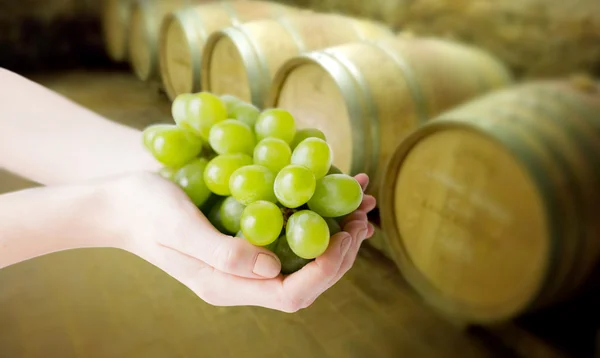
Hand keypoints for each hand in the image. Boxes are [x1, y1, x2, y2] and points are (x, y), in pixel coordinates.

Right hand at [105, 171, 375, 312]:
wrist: (120, 201)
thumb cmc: (144, 209)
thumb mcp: (178, 227)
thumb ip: (221, 253)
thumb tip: (272, 268)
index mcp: (226, 285)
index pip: (291, 294)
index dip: (326, 269)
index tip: (345, 233)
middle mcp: (241, 279)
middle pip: (306, 279)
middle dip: (341, 250)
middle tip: (361, 213)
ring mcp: (245, 260)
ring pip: (303, 257)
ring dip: (336, 232)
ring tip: (359, 201)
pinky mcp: (245, 237)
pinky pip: (289, 234)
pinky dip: (315, 214)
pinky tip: (330, 188)